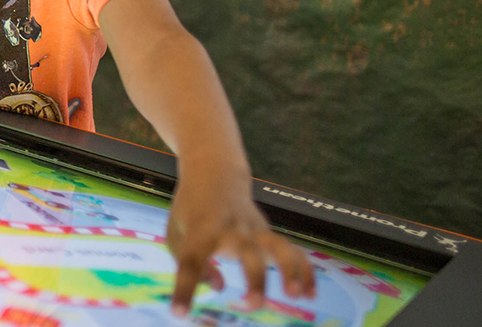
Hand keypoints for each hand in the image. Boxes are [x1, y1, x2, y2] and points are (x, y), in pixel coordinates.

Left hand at [166, 175, 314, 316]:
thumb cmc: (190, 209)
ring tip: (296, 295)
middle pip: (246, 252)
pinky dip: (304, 270)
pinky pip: (291, 250)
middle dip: (253, 278)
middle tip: (254, 304)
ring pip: (277, 247)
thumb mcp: (175, 231)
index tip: (179, 313)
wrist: (214, 173)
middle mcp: (230, 229)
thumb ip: (187, 263)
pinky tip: (310, 294)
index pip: (190, 262)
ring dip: (289, 270)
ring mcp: (253, 229)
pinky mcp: (268, 232)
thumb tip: (219, 288)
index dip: (185, 289)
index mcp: (199, 231)